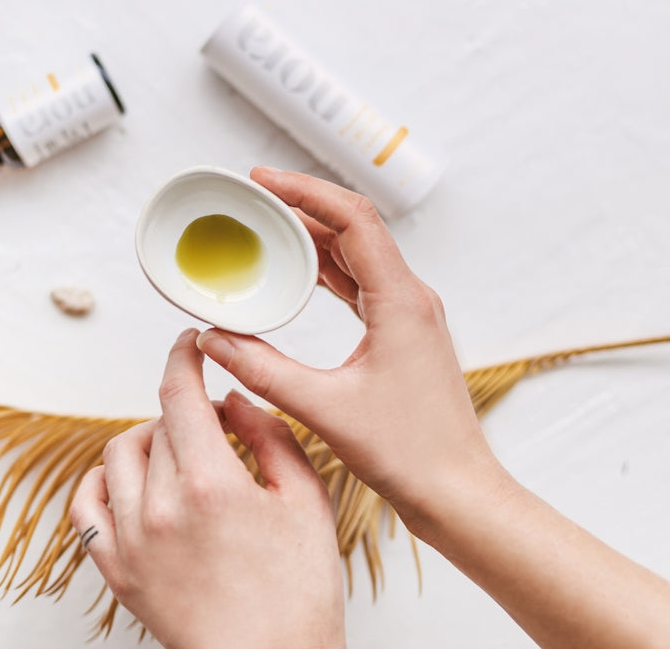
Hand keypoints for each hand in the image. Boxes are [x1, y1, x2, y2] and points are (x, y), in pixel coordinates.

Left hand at [69, 329, 345, 648]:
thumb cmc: (298, 595)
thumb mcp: (306, 502)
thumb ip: (271, 437)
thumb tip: (235, 400)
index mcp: (211, 484)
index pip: (180, 394)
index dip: (183, 357)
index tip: (189, 344)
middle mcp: (160, 507)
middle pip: (157, 425)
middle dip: (187, 411)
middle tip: (218, 426)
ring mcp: (130, 540)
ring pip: (119, 455)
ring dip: (149, 440)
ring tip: (182, 455)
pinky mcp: (116, 570)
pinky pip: (86, 505)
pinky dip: (103, 480)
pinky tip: (130, 481)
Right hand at [196, 168, 503, 536]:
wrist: (456, 490)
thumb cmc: (409, 453)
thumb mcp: (324, 409)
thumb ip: (263, 370)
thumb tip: (213, 340)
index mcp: (401, 301)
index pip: (353, 219)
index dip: (305, 191)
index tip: (261, 180)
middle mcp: (410, 298)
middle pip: (354, 228)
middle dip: (302, 206)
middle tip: (252, 198)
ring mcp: (409, 315)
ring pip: (357, 255)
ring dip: (313, 236)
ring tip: (266, 227)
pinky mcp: (402, 334)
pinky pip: (360, 284)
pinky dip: (325, 270)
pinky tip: (296, 274)